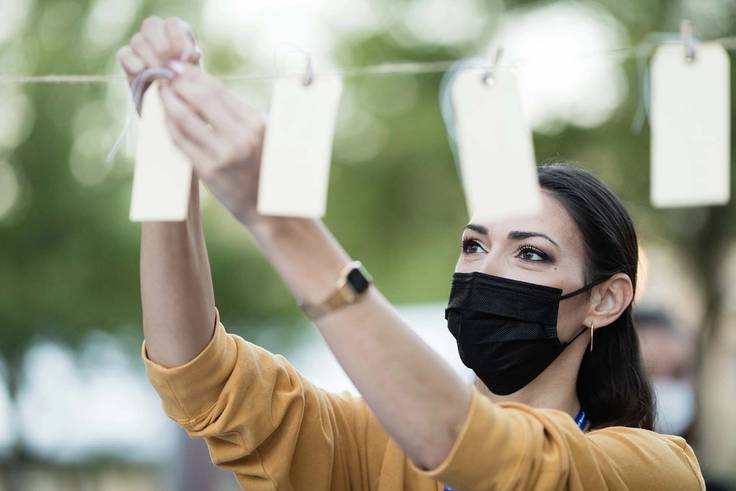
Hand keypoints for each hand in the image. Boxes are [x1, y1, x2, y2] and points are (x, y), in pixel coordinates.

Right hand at [116, 16, 200, 89]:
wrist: (172, 100)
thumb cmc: (187, 83)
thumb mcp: (195, 71)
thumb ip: (193, 60)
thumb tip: (193, 54)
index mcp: (175, 31)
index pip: (172, 23)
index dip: (178, 38)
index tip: (185, 57)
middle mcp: (156, 33)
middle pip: (151, 24)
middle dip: (161, 45)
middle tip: (169, 65)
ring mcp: (139, 45)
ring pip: (138, 40)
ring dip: (150, 58)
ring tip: (160, 75)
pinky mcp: (127, 60)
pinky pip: (123, 54)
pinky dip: (132, 63)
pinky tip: (141, 72)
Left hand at [160, 63, 265, 224]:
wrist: (268, 209)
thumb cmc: (265, 169)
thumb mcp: (263, 136)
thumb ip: (239, 114)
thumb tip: (209, 86)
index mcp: (256, 124)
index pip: (218, 90)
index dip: (194, 75)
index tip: (179, 66)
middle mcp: (241, 137)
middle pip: (201, 98)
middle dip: (178, 82)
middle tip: (164, 73)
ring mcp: (224, 155)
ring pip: (186, 118)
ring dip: (169, 101)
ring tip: (161, 92)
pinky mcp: (209, 172)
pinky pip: (182, 143)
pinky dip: (170, 127)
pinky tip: (165, 120)